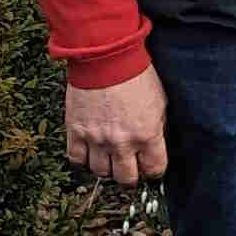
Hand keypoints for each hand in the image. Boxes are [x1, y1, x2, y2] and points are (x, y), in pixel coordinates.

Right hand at [65, 67, 167, 183]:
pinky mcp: (75, 131)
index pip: (154, 170)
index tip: (150, 166)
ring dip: (107, 167)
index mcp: (147, 134)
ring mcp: (96, 139)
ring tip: (109, 156)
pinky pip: (76, 160)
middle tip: (130, 166)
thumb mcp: (160, 101)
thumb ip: (158, 128)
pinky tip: (90, 152)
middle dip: (131, 175)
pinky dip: (83, 160)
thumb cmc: (135, 74)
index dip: (153, 170)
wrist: (105, 56)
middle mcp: (122, 142)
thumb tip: (155, 145)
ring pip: (101, 173)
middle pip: (126, 179)